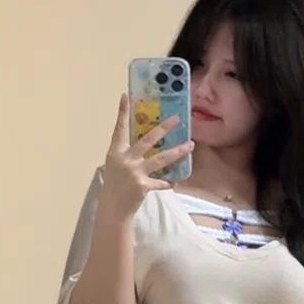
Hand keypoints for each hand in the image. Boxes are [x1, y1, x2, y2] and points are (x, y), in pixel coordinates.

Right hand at [101, 94, 194, 219]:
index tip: (126, 96)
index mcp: (116, 151)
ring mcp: (134, 172)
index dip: (122, 112)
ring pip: (161, 158)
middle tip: (177, 118)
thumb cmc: (114, 184)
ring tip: (191, 145)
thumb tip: (147, 142)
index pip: (119, 128)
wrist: (112, 208)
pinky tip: (174, 182)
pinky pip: (161, 181)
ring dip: (178, 151)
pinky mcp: (143, 185)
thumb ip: (128, 153)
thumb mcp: (116, 165)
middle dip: (164, 128)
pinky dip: (167, 182)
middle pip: (148, 139)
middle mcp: (125, 159)